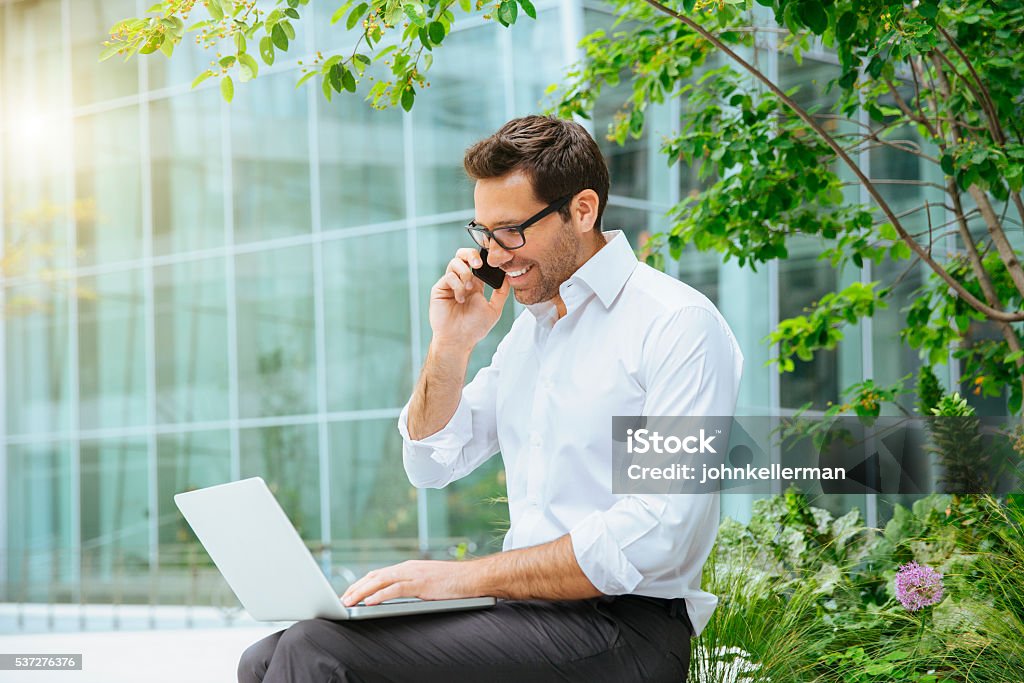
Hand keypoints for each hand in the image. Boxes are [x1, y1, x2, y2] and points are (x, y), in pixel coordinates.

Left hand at [340, 560, 479, 606]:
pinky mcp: (420, 584)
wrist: (473, 577)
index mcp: (408, 567)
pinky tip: (369, 602)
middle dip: (356, 588)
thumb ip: (411, 585)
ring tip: (349, 602)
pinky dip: (380, 595)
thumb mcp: (427, 581)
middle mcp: (407, 567)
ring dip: (362, 592)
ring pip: (380, 581)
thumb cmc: (453, 582)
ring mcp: (414, 574)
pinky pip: (395, 590)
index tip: (349, 593)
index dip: (361, 584)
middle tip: (342, 600)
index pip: (378, 574)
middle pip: (374, 576)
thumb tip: (395, 595)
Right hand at [428, 248, 509, 349]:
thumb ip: (501, 293)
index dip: (483, 259)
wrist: (458, 339)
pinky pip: (448, 276)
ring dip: (465, 273)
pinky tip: (460, 298)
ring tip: (469, 288)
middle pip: (463, 255)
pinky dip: (457, 285)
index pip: (477, 263)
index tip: (491, 262)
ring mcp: (450, 284)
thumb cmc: (474, 328)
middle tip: (478, 264)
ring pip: (454, 263)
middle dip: (471, 254)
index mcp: (475, 284)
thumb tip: (508, 277)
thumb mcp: (494, 309)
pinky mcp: (439, 289)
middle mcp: (461, 281)